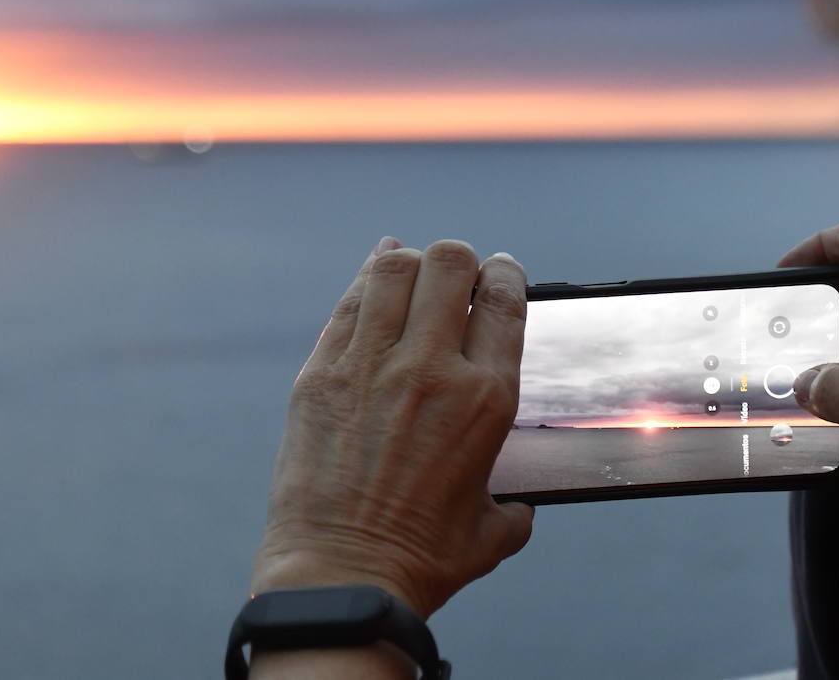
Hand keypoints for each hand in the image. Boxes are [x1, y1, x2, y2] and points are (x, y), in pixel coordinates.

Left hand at [251, 237, 534, 619]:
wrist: (341, 576)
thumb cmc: (421, 561)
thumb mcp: (492, 532)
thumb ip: (514, 506)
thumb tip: (518, 507)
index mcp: (486, 399)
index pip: (505, 299)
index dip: (505, 273)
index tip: (499, 273)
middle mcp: (432, 369)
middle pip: (449, 263)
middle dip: (458, 261)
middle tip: (454, 277)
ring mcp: (370, 365)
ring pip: (394, 269)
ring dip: (410, 262)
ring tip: (412, 274)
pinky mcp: (320, 374)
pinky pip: (348, 304)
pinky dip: (365, 281)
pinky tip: (374, 277)